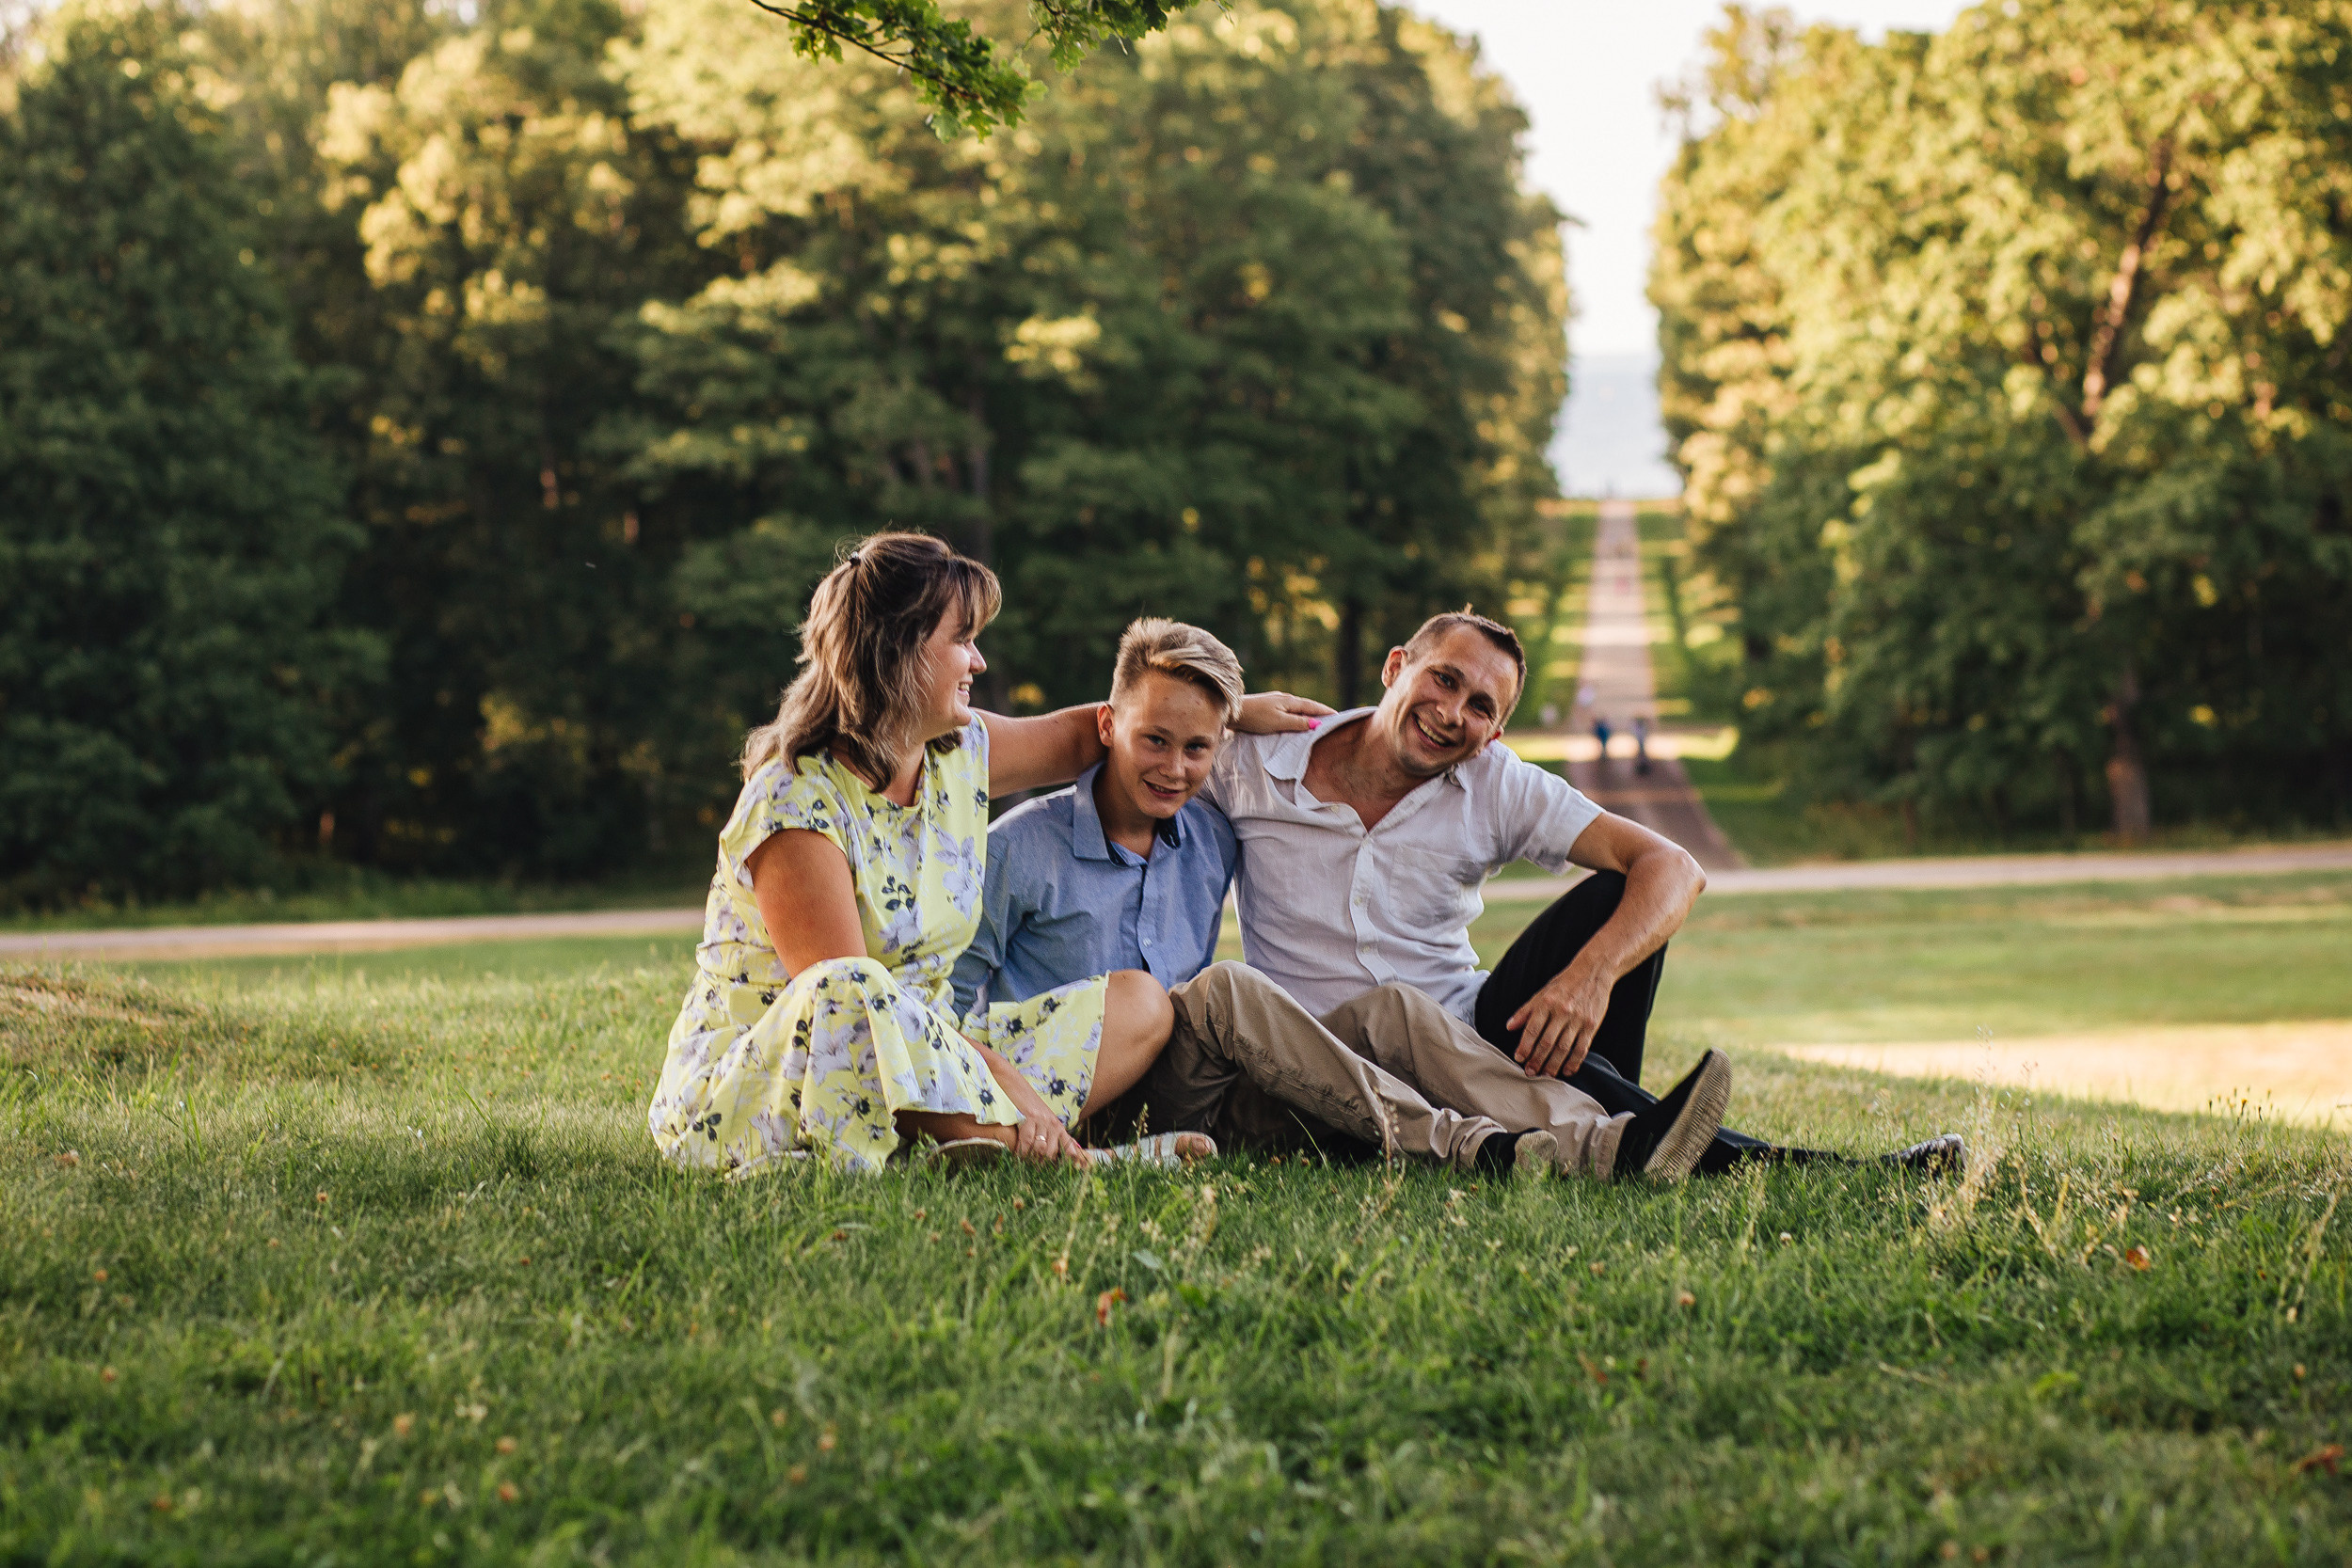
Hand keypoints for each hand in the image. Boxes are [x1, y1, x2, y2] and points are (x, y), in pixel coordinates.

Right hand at [1003, 1075, 1087, 1165]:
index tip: (1077, 1167)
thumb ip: (1051, 1135)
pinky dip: (1022, 1150)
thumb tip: (1060, 1153)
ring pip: (1040, 1147)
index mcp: (1057, 1125)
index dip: (1073, 1157)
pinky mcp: (1029, 1117)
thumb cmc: (1029, 1106)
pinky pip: (1027, 1140)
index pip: (1068, 1144)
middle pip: (1051, 1151)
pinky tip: (1018, 1154)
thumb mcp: (1044, 1120)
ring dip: (1032, 1157)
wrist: (1016, 1086)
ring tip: (1025, 1161)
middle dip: (1042, 1161)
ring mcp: (1041, 1120)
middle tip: (1034, 1166)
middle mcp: (1052, 1123)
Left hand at [1235, 690, 1335, 734]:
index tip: (1339, 717)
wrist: (1231, 711)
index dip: (1327, 712)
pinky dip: (1297, 715)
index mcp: (1290, 701)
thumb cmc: (1255, 717)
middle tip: (1332, 720)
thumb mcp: (1279, 722)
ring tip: (1317, 721)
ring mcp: (1276, 701)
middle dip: (1320, 712)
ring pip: (1297, 708)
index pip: (1313, 707)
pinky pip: (1288, 711)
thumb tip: (1317, 724)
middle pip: (1307, 706)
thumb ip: (1298, 723)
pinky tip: (1295, 720)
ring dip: (1308, 714)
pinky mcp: (1268, 706)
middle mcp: (1284, 698)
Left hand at [1505, 963, 1615, 1078]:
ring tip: (1545, 1075)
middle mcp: (1562, 1012)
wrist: (1593, 971)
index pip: (1532, 1029)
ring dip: (1553, 1064)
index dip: (1524, 1045)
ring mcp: (1578, 1019)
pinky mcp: (1591, 1025)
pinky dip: (1573, 1062)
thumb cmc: (1565, 983)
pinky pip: (1581, 1048)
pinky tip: (1567, 1071)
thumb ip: (1525, 1010)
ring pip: (1563, 1048)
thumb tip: (1509, 1026)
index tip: (1519, 1057)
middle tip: (1530, 1072)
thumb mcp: (1542, 992)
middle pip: (1547, 1042)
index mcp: (1546, 1003)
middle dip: (1537, 1060)